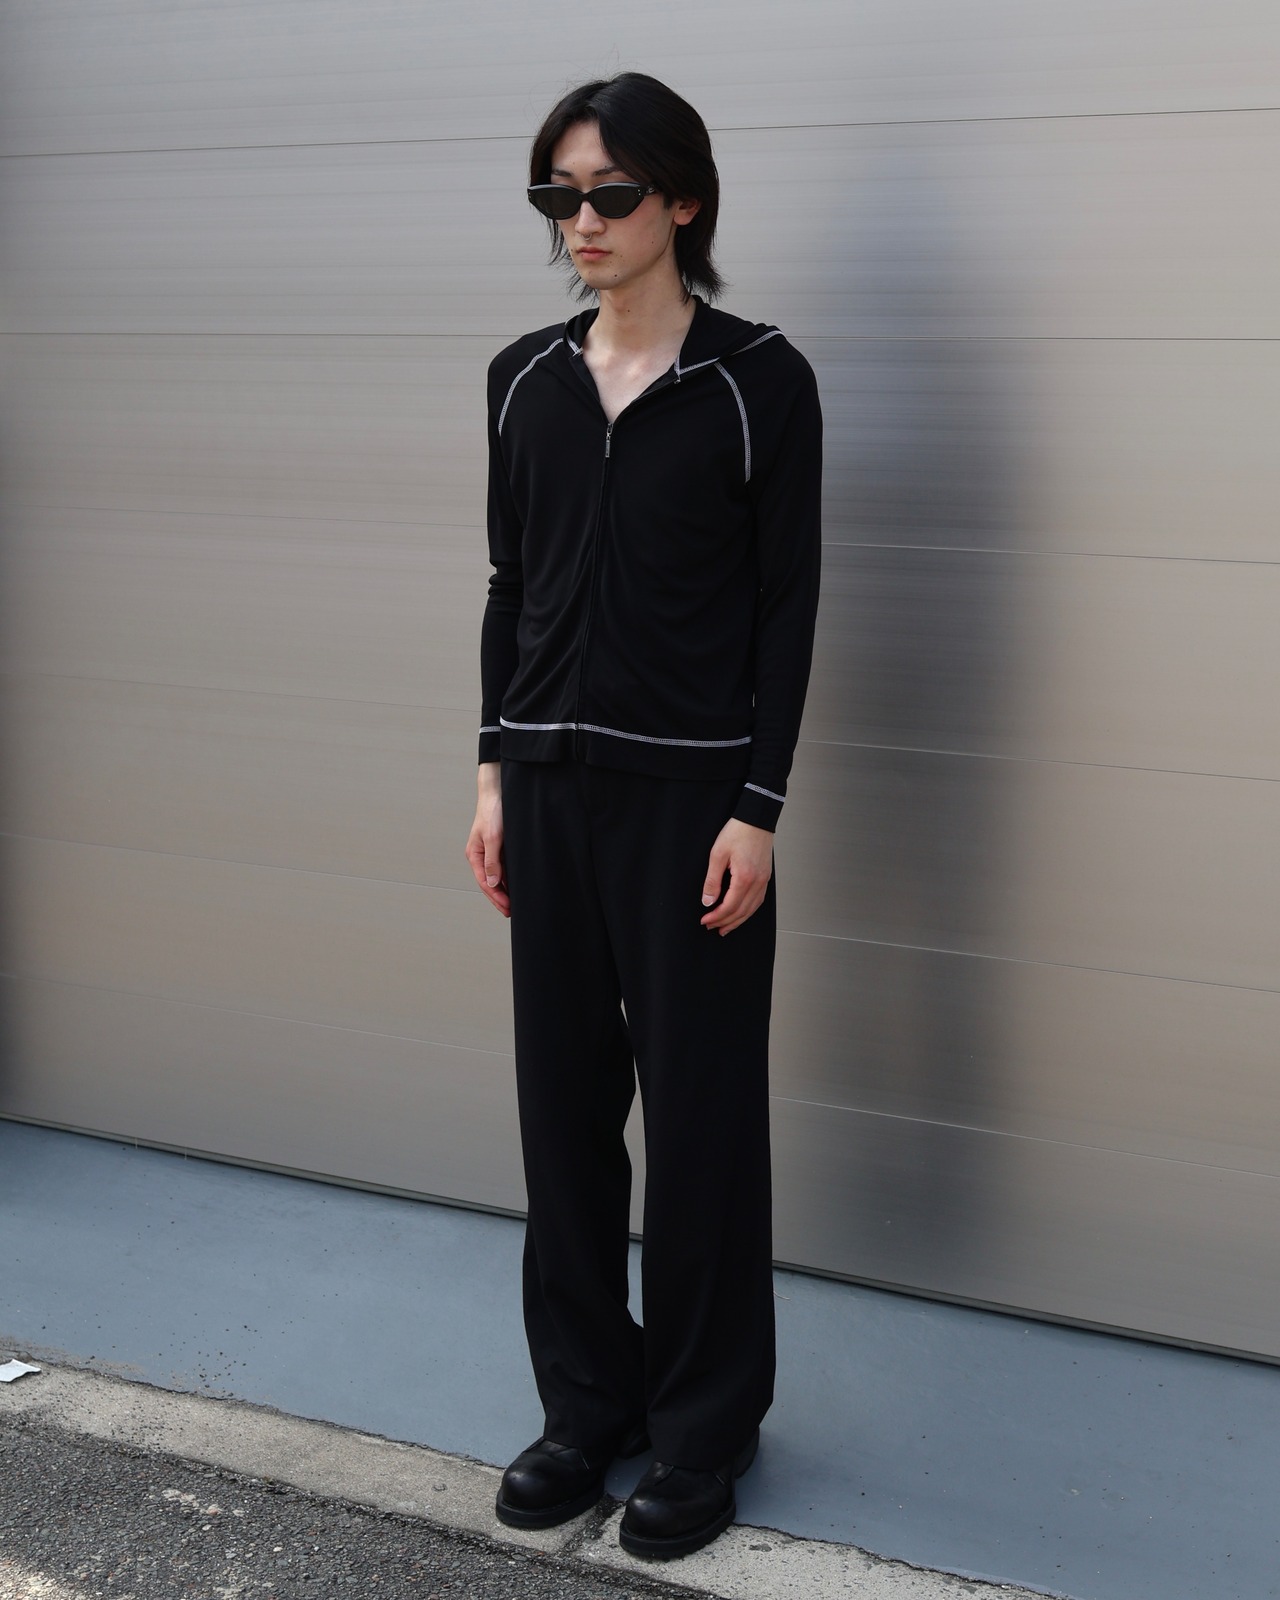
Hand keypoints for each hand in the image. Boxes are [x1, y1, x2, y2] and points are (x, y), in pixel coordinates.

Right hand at [464, 763, 508, 916]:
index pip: (485, 883)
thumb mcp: (493, 837)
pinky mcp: (500, 846)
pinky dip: (509, 878)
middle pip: (490, 883)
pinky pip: (504, 867)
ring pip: (497, 876)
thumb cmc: (493, 811)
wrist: (499, 791)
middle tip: (511, 912)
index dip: (496, 898)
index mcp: (475, 854)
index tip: (508, 909)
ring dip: (505, 890)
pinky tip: (516, 886)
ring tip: (514, 904)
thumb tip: (493, 883)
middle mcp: (481, 855)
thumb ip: (493, 861)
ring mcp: (491, 851)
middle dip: (500, 898)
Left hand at [700, 818, 772, 935]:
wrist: (756, 818)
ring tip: (725, 927)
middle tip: (711, 926)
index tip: (705, 920)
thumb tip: (707, 901)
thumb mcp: (717, 854)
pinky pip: (758, 901)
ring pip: (752, 909)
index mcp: (745, 878)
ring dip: (737, 920)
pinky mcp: (765, 877)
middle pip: (741, 912)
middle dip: (725, 922)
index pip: (730, 906)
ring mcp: (764, 880)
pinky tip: (741, 913)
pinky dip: (748, 911)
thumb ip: (712, 880)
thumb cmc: (738, 832)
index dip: (716, 917)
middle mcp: (757, 882)